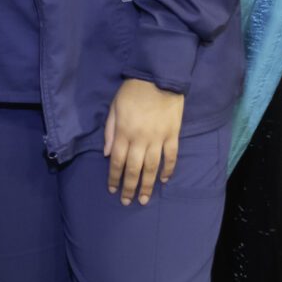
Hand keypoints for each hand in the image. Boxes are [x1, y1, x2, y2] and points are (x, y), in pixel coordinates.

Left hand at [103, 78, 184, 205]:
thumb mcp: (114, 108)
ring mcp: (158, 139)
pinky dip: (168, 170)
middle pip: (134, 168)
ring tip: (144, 199)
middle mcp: (140, 139)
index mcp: (124, 132)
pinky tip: (163, 180)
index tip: (112, 190)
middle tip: (127, 202)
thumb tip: (108, 154)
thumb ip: (110, 131)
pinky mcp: (173, 136)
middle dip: (129, 187)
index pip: (117, 160)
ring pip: (152, 167)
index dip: (114, 177)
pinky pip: (171, 157)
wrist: (158, 79)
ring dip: (147, 185)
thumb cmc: (132, 92)